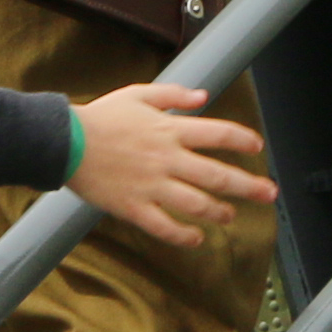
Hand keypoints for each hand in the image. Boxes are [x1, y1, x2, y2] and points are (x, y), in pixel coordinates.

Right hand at [65, 86, 273, 245]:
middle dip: (249, 186)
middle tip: (269, 193)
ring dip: (219, 212)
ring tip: (230, 215)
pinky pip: (165, 227)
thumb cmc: (98, 117)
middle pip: (218, 174)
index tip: (257, 147)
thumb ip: (174, 95)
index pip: (218, 134)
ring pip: (197, 204)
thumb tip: (203, 95)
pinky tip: (196, 237)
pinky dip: (184, 235)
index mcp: (169, 130)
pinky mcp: (133, 207)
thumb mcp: (137, 94)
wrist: (63, 142)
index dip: (243, 140)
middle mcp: (166, 158)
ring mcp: (151, 185)